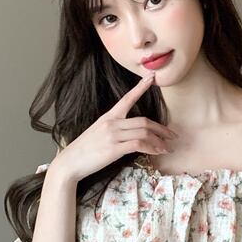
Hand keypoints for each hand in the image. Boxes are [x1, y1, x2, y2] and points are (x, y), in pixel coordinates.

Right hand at [52, 73, 177, 181]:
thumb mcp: (98, 134)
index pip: (127, 98)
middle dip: (161, 128)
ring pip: (144, 133)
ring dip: (159, 141)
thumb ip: (115, 131)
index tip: (151, 78)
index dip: (140, 87)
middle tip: (172, 135)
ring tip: (167, 148)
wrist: (69, 163)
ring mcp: (113, 135)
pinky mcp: (114, 149)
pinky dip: (152, 148)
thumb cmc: (84, 151)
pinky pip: (139, 145)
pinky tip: (158, 152)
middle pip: (144, 121)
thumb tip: (132, 135)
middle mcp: (111, 123)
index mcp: (108, 117)